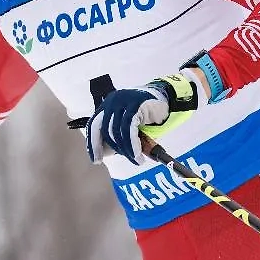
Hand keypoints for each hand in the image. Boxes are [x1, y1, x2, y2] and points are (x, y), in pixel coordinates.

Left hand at [85, 72, 199, 165]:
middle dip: (115, 148)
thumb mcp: (128, 127)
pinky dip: (133, 145)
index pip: (94, 126)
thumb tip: (106, 153)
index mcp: (106, 106)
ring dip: (127, 149)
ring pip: (118, 131)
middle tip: (127, 158)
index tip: (97, 160)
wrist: (166, 100)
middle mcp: (112, 101)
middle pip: (105, 129)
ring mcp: (124, 101)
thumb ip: (117, 136)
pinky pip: (130, 129)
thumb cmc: (146, 116)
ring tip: (136, 159)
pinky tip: (138, 154)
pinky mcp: (135, 104)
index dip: (93, 144)